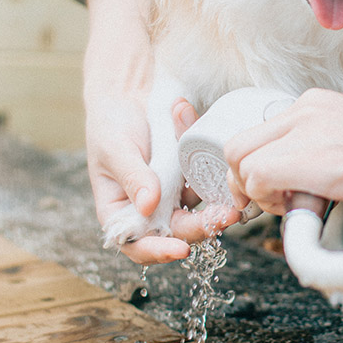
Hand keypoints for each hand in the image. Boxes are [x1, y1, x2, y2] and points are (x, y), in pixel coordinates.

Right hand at [82, 0, 241, 264]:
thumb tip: (149, 206)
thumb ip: (133, 177)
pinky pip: (206, 178)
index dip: (158, 252)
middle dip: (202, 226)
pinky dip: (210, 165)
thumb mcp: (115, 149)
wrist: (129, 90)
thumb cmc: (110, 122)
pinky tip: (202, 140)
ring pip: (199, 208)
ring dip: (216, 204)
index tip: (181, 249)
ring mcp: (172, 192)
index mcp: (120, 211)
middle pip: (177, 231)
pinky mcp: (191, 174)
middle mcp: (148, 208)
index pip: (137, 245)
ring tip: (232, 192)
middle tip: (225, 215)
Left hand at [224, 89, 342, 217]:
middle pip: (237, 147)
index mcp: (316, 105)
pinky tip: (308, 210)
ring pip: (240, 162)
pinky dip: (270, 203)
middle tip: (281, 205)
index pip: (255, 136)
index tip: (276, 195)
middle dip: (247, 184)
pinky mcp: (313, 158)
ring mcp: (308, 130)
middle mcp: (306, 109)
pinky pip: (257, 179)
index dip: (255, 173)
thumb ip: (322, 156)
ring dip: (259, 194)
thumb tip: (295, 189)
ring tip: (300, 207)